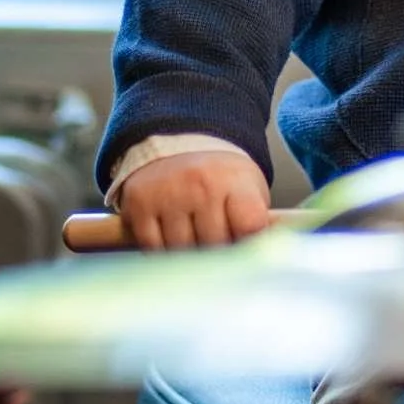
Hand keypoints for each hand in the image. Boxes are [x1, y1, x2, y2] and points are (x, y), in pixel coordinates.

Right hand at [116, 148, 274, 251]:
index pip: (250, 228)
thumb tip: (263, 258)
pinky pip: (153, 248)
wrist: (177, 144)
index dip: (249, 244)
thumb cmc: (220, 177)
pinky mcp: (140, 205)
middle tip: (217, 240)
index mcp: (234, 181)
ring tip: (194, 237)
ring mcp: (168, 195)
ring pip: (182, 251)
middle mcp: (200, 185)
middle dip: (218, 251)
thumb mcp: (249, 188)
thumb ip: (258, 222)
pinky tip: (171, 238)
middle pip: (215, 245)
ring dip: (189, 253)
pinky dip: (162, 252)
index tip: (244, 244)